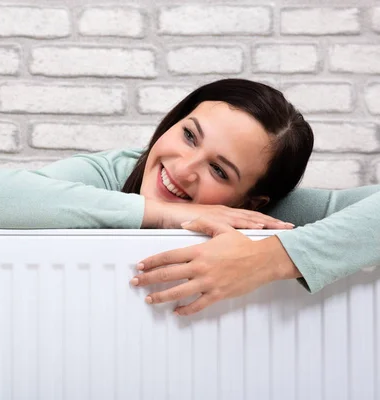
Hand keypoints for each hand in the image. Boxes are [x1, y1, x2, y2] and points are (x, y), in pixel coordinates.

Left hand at [130, 217, 301, 314]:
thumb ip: (201, 224)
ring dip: (161, 296)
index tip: (140, 266)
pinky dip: (186, 310)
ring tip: (149, 299)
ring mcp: (208, 283)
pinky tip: (176, 311)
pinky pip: (198, 305)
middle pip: (167, 274)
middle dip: (148, 279)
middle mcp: (200, 267)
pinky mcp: (218, 294)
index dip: (152, 261)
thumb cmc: (243, 245)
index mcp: (198, 251)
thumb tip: (184, 224)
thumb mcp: (222, 228)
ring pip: (178, 292)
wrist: (264, 260)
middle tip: (135, 282)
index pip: (168, 256)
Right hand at [142, 198, 293, 229]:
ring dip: (263, 223)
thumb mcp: (202, 225)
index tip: (284, 227)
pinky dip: (245, 225)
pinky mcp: (211, 220)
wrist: (163, 214)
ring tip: (279, 228)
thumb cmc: (180, 219)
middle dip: (272, 223)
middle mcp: (223, 214)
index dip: (268, 222)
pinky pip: (231, 224)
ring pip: (246, 219)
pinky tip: (256, 227)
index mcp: (223, 215)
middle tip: (290, 228)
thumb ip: (215, 231)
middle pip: (253, 218)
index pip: (250, 218)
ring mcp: (218, 217)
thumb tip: (227, 238)